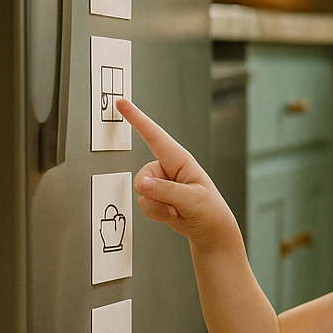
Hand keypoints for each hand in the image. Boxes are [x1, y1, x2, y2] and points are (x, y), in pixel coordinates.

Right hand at [118, 98, 236, 247]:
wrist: (210, 229)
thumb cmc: (210, 209)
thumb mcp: (192, 199)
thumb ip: (166, 191)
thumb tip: (142, 184)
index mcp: (180, 159)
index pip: (154, 135)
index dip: (137, 118)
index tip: (122, 103)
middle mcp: (167, 169)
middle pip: (144, 176)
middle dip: (156, 194)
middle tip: (176, 204)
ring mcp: (160, 183)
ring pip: (143, 193)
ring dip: (159, 207)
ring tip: (179, 209)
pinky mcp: (155, 196)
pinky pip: (144, 204)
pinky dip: (157, 214)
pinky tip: (173, 214)